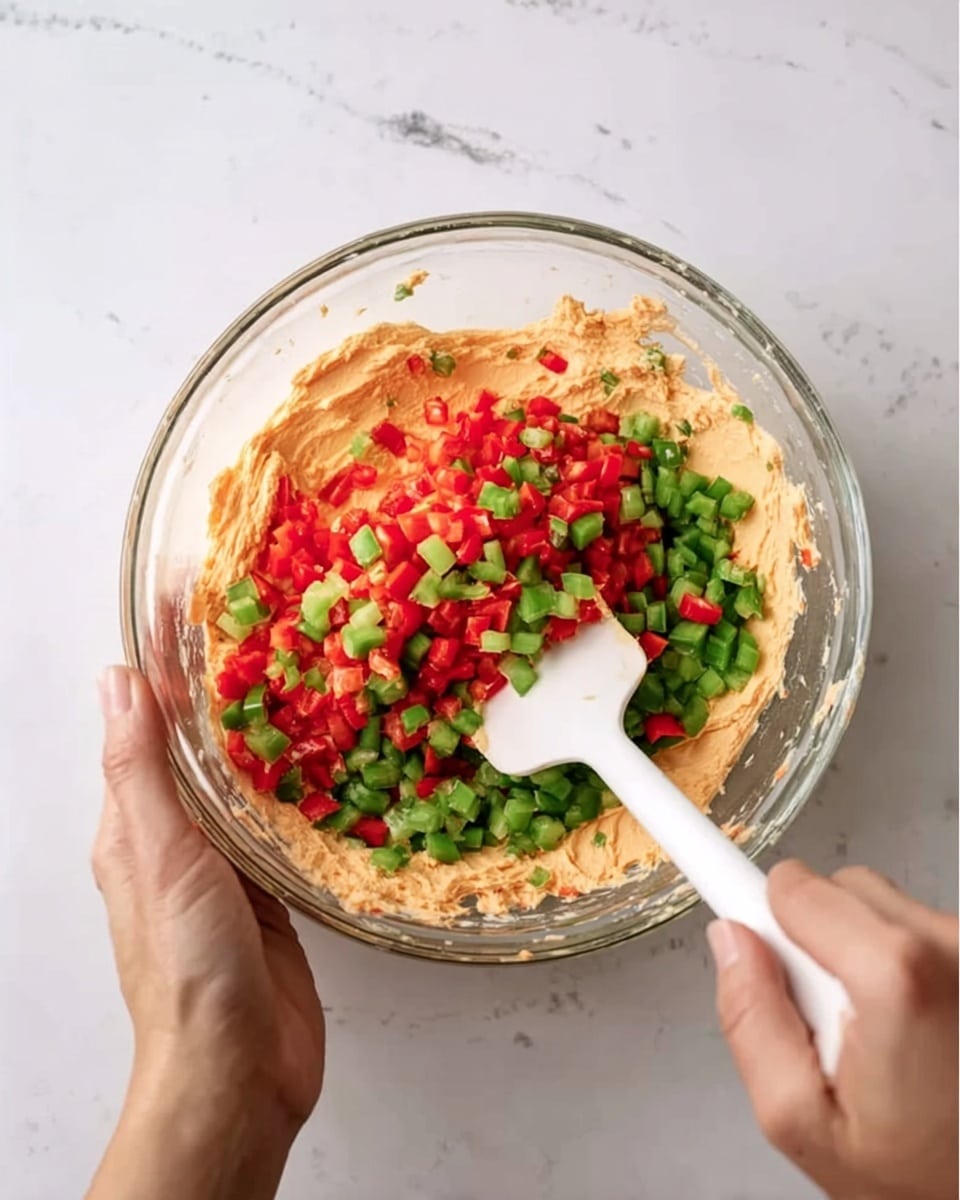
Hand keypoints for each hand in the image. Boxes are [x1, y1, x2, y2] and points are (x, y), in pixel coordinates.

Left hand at [87, 666, 323, 1199]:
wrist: (238, 1068)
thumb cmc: (188, 967)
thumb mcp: (160, 854)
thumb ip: (140, 770)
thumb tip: (116, 682)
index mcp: (135, 827)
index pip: (147, 729)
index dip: (169, 671)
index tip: (204, 610)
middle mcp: (179, 842)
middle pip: (202, 754)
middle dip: (232, 699)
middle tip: (279, 637)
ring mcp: (228, 869)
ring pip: (249, 787)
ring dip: (273, 742)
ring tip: (317, 683)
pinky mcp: (274, 894)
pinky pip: (286, 829)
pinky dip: (304, 794)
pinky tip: (336, 768)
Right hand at [709, 860, 957, 1199]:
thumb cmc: (922, 1179)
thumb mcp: (801, 1122)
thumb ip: (752, 1024)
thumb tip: (730, 943)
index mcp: (893, 977)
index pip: (790, 890)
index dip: (735, 876)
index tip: (693, 837)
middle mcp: (947, 944)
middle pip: (834, 889)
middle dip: (813, 939)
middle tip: (824, 1018)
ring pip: (881, 906)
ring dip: (863, 952)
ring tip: (881, 1032)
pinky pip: (921, 928)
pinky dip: (908, 964)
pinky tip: (918, 1027)